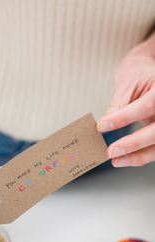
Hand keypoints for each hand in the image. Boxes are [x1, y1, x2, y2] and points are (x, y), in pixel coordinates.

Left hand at [97, 36, 154, 166]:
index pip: (146, 106)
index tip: (102, 126)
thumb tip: (104, 127)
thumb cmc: (138, 74)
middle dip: (133, 144)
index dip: (124, 118)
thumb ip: (117, 106)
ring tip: (116, 160)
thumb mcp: (126, 85)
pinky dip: (141, 156)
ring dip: (138, 156)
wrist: (148, 70)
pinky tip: (126, 159)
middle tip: (111, 151)